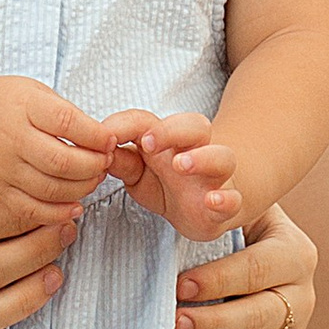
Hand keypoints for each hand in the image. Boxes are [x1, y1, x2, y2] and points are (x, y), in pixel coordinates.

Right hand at [0, 75, 112, 220]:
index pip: (67, 122)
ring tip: (93, 179)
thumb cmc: (2, 103)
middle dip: (93, 165)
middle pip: (62, 162)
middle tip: (105, 162)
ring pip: (51, 190)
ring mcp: (4, 168)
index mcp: (24, 107)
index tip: (110, 139)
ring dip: (82, 189)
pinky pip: (31, 210)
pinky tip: (74, 207)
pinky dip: (58, 214)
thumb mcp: (33, 91)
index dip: (96, 135)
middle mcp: (12, 140)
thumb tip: (101, 140)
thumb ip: (65, 113)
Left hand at [101, 109, 241, 242]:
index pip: (147, 122)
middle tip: (147, 142)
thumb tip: (95, 151)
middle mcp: (195, 150)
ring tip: (182, 164)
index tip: (106, 135)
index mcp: (168, 140)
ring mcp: (215, 176)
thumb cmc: (167, 183)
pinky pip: (234, 198)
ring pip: (221, 157)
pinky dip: (226, 199)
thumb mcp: (138, 173)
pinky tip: (213, 200)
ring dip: (202, 158)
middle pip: (193, 125)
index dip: (126, 125)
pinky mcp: (227, 204)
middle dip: (171, 130)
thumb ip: (121, 162)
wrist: (207, 207)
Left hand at [172, 202, 316, 328]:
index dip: (219, 280)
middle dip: (215, 323)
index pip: (258, 269)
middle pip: (261, 316)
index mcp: (294, 252)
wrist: (250, 251)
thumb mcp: (232, 210)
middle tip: (175, 325)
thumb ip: (216, 211)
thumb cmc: (229, 228)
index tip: (179, 287)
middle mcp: (302, 295)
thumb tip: (191, 206)